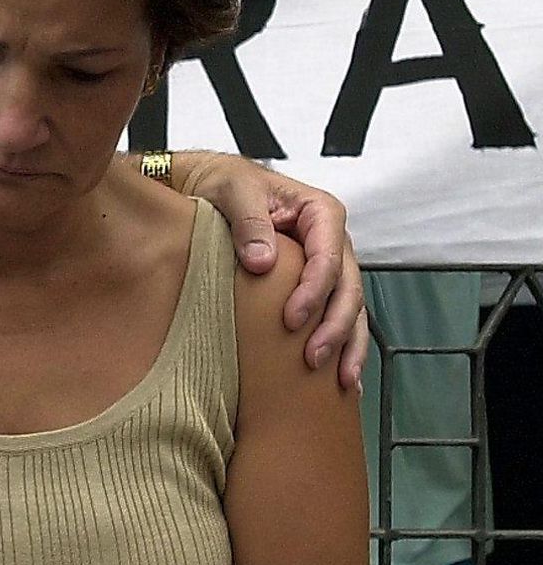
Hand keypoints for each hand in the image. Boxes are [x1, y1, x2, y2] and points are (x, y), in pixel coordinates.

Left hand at [179, 152, 365, 391]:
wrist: (213, 184)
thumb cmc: (226, 183)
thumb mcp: (234, 191)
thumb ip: (249, 222)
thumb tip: (263, 263)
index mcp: (320, 213)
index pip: (328, 258)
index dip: (314, 292)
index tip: (291, 319)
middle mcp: (332, 240)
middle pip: (348, 289)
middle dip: (335, 327)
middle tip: (312, 359)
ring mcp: (328, 265)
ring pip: (351, 309)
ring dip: (347, 345)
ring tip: (340, 381)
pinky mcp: (315, 284)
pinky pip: (335, 315)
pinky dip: (341, 345)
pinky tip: (340, 378)